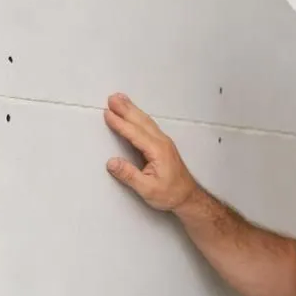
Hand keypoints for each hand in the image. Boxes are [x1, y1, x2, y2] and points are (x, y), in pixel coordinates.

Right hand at [104, 93, 199, 212]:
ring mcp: (164, 142)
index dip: (120, 123)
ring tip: (120, 99)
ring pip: (146, 121)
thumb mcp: (147, 189)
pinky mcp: (163, 145)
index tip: (107, 113)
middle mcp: (162, 142)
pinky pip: (149, 125)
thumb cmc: (170, 194)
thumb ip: (129, 175)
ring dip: (132, 109)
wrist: (188, 197)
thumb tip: (111, 162)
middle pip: (141, 121)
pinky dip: (139, 116)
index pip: (135, 133)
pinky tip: (134, 113)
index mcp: (157, 151)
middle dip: (126, 109)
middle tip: (112, 98)